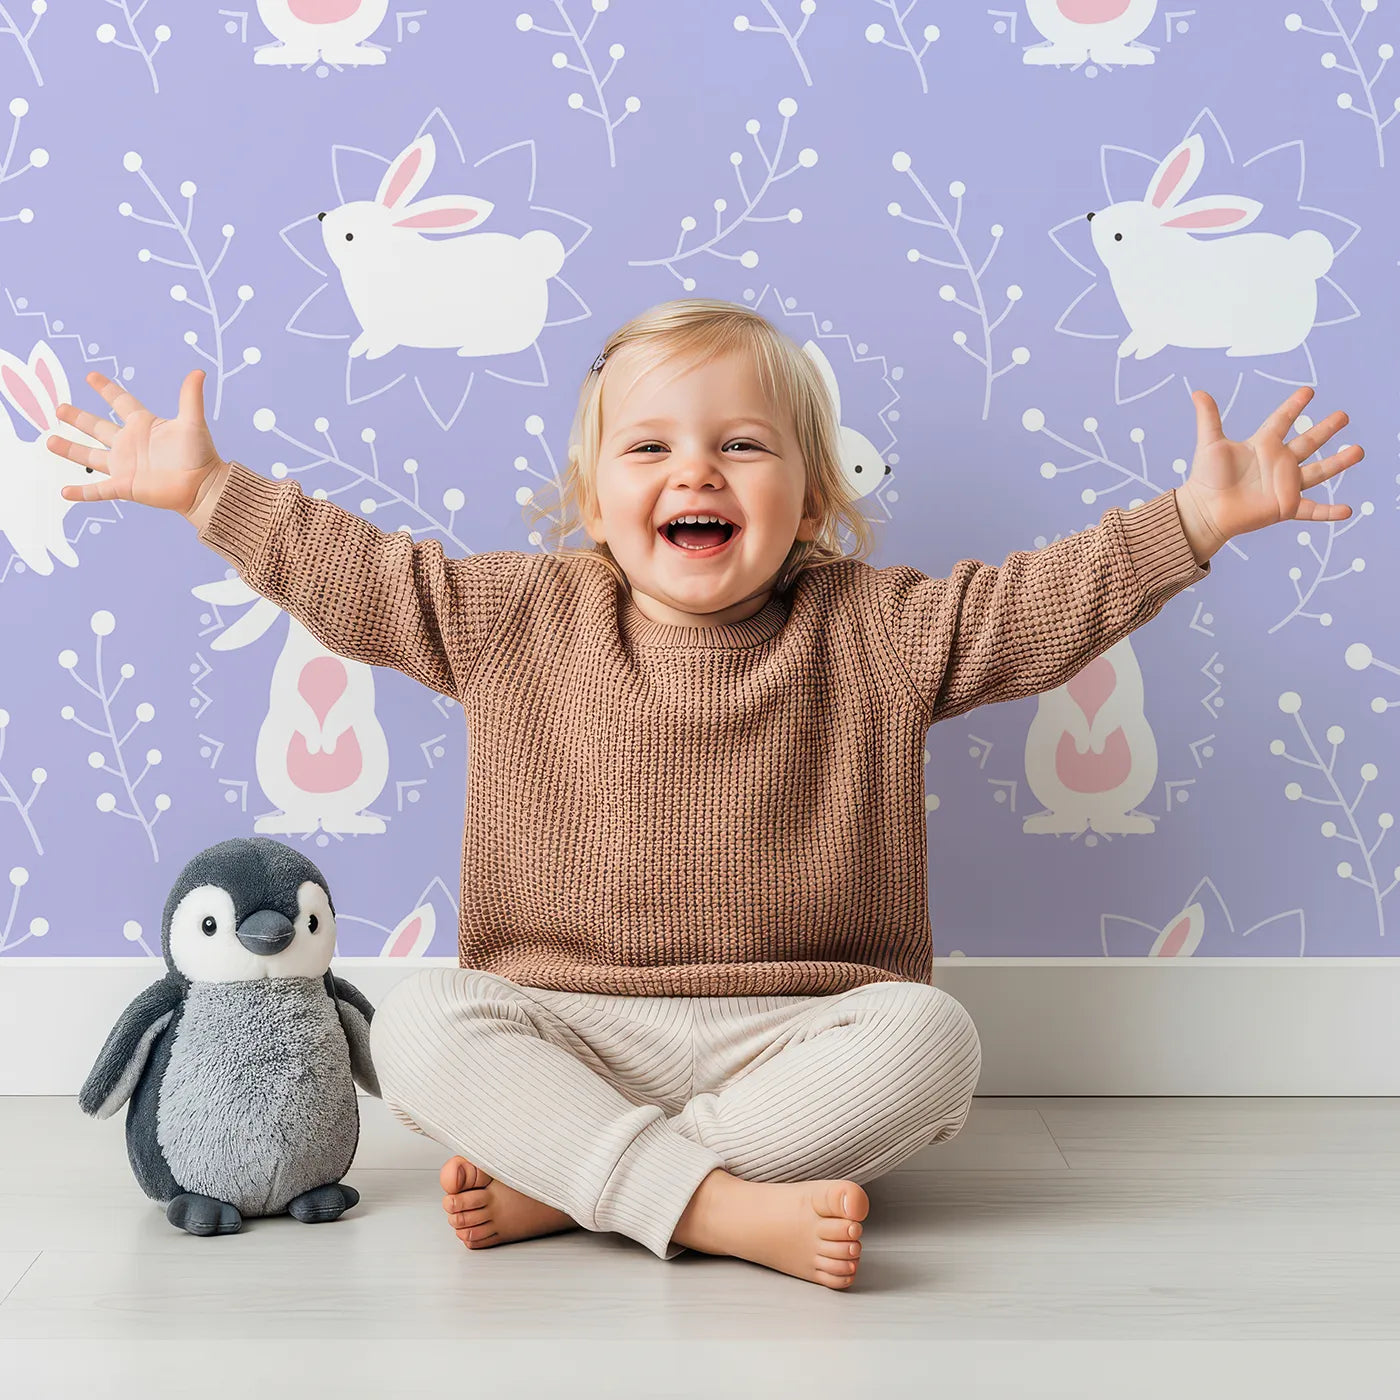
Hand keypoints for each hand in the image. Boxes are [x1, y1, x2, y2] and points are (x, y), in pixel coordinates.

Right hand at [46, 369, 228, 525]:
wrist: (203, 487)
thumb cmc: (200, 454)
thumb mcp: (192, 422)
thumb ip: (191, 397)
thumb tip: (199, 372)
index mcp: (143, 425)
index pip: (121, 401)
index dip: (106, 389)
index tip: (90, 376)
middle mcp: (130, 443)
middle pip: (97, 427)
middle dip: (78, 418)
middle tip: (59, 408)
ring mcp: (125, 465)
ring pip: (90, 456)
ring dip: (70, 449)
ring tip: (49, 441)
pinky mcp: (125, 486)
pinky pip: (99, 490)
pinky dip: (82, 492)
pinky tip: (65, 492)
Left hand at [1174, 386, 1363, 562]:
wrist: (1204, 510)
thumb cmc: (1205, 478)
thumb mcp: (1209, 444)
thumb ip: (1208, 418)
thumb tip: (1198, 392)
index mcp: (1262, 445)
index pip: (1282, 420)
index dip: (1294, 406)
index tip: (1308, 391)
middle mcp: (1278, 463)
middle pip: (1307, 442)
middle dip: (1325, 429)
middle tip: (1343, 415)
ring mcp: (1284, 485)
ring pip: (1318, 471)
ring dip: (1339, 462)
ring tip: (1359, 450)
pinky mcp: (1285, 507)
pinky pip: (1312, 510)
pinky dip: (1329, 512)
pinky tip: (1347, 510)